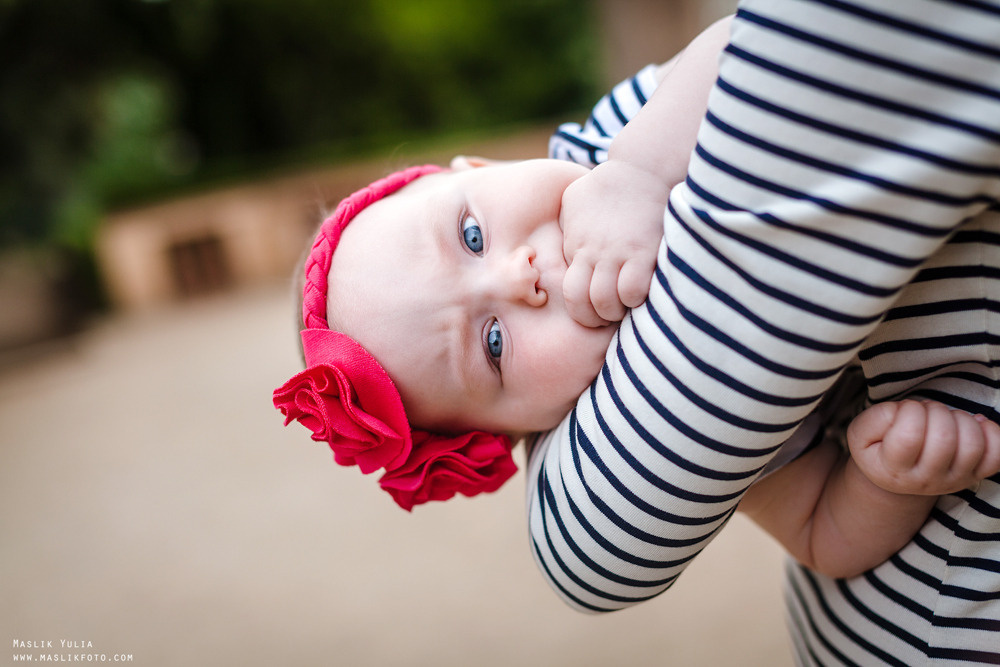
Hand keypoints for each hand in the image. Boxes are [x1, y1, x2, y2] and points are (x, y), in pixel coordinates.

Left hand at [560, 159, 666, 326]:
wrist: (642, 169)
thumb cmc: (605, 186)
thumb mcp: (572, 203)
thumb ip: (566, 227)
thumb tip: (560, 242)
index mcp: (577, 245)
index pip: (570, 293)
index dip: (581, 311)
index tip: (593, 311)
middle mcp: (595, 253)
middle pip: (584, 304)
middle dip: (596, 319)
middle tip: (608, 317)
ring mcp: (619, 254)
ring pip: (608, 302)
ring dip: (616, 312)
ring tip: (625, 307)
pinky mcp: (644, 253)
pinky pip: (635, 290)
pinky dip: (637, 300)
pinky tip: (644, 292)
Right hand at [847, 399, 999, 495]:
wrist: (897, 478)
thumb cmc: (879, 449)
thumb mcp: (860, 434)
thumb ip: (876, 418)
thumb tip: (909, 411)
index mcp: (894, 470)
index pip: (910, 436)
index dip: (908, 411)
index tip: (903, 411)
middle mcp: (928, 480)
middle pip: (945, 439)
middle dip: (935, 411)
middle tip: (924, 413)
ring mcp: (956, 479)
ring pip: (973, 444)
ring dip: (960, 418)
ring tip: (944, 419)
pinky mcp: (977, 474)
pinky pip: (997, 454)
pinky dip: (992, 433)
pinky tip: (973, 425)